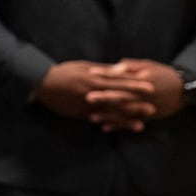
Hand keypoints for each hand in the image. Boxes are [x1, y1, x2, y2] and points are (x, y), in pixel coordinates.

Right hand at [34, 60, 153, 127]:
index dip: (136, 85)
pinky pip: (96, 119)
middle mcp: (93, 93)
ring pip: (109, 113)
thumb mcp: (84, 66)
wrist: (42, 83)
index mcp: (95, 79)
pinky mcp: (79, 113)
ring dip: (125, 119)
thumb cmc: (64, 72)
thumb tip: (122, 69)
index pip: (120, 82)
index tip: (150, 88)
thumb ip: (103, 70)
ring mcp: (86, 104)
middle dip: (136, 105)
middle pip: (118, 100)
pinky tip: (116, 129)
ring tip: (140, 125)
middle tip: (153, 109)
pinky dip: (107, 124)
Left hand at [90, 59, 183, 126]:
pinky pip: (132, 122)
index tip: (91, 72)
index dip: (107, 74)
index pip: (122, 77)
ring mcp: (147, 108)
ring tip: (92, 117)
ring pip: (125, 113)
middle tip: (88, 97)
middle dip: (105, 98)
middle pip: (123, 97)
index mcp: (143, 81)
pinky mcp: (149, 117)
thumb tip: (114, 67)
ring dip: (109, 116)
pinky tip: (105, 128)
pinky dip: (119, 126)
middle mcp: (145, 96)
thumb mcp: (148, 66)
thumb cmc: (163, 74)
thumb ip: (131, 66)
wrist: (185, 90)